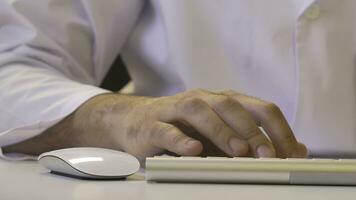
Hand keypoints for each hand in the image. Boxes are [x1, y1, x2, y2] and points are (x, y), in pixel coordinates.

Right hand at [3, 89, 306, 160]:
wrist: (135, 121)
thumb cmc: (183, 129)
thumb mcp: (220, 135)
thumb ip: (251, 141)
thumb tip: (295, 150)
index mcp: (223, 101)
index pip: (260, 108)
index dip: (278, 130)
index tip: (290, 154)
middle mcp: (203, 100)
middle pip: (234, 106)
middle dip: (254, 132)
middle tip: (268, 156)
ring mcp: (176, 109)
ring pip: (201, 112)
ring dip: (222, 131)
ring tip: (238, 151)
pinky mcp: (152, 124)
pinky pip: (167, 130)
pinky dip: (181, 140)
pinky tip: (193, 150)